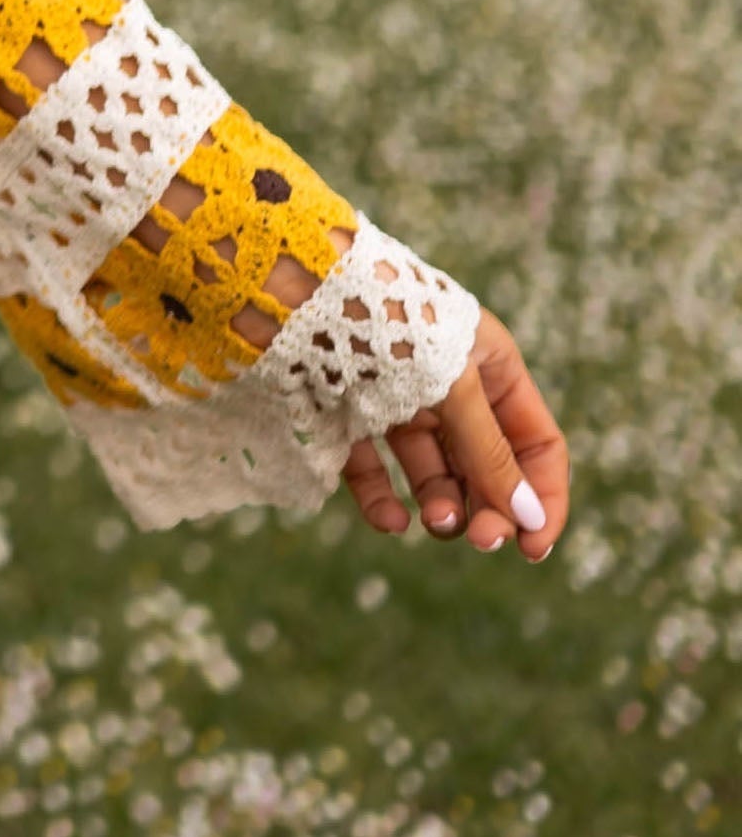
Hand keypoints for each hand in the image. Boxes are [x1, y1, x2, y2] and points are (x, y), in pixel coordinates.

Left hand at [339, 306, 568, 562]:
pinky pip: (374, 471)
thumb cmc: (388, 321)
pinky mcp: (347, 417)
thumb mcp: (451, 383)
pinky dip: (384, 501)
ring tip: (435, 523)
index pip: (536, 443)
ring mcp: (397, 402)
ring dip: (442, 506)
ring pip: (432, 472)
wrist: (293, 287)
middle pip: (486, 465)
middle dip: (489, 507)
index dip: (542, 496)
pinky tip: (392, 523)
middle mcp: (447, 386)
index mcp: (490, 365)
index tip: (533, 549)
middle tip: (480, 541)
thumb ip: (488, 451)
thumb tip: (527, 517)